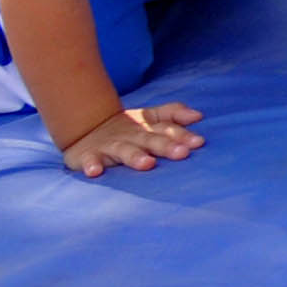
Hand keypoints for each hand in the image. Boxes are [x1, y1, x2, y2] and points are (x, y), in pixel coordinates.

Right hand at [59, 103, 204, 176]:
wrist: (87, 128)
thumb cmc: (129, 128)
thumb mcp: (151, 117)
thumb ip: (174, 114)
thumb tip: (199, 115)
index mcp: (148, 127)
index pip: (168, 129)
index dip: (183, 135)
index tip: (199, 142)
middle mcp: (132, 135)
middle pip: (151, 139)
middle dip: (166, 146)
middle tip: (182, 153)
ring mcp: (110, 145)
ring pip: (124, 151)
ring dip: (135, 157)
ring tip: (147, 164)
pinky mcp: (89, 155)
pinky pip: (90, 161)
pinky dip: (91, 165)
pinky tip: (95, 172)